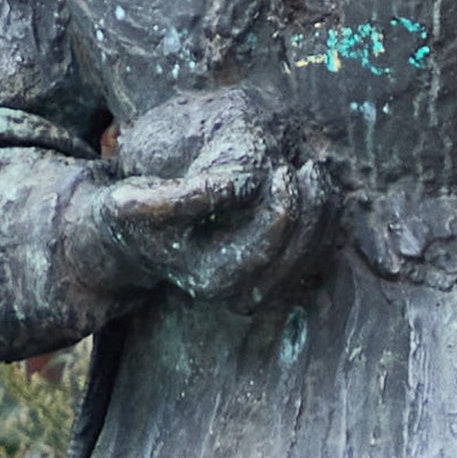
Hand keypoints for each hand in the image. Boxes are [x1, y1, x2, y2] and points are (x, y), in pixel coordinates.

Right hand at [91, 89, 336, 308]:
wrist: (133, 241)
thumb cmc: (133, 217)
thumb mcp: (132, 205)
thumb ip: (170, 198)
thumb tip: (199, 190)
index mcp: (209, 276)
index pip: (257, 252)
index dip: (275, 210)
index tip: (273, 170)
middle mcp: (237, 289)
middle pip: (288, 256)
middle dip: (300, 210)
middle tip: (299, 168)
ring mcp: (256, 282)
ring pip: (307, 257)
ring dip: (319, 214)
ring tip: (313, 171)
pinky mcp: (272, 270)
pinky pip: (313, 253)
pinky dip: (324, 221)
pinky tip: (318, 186)